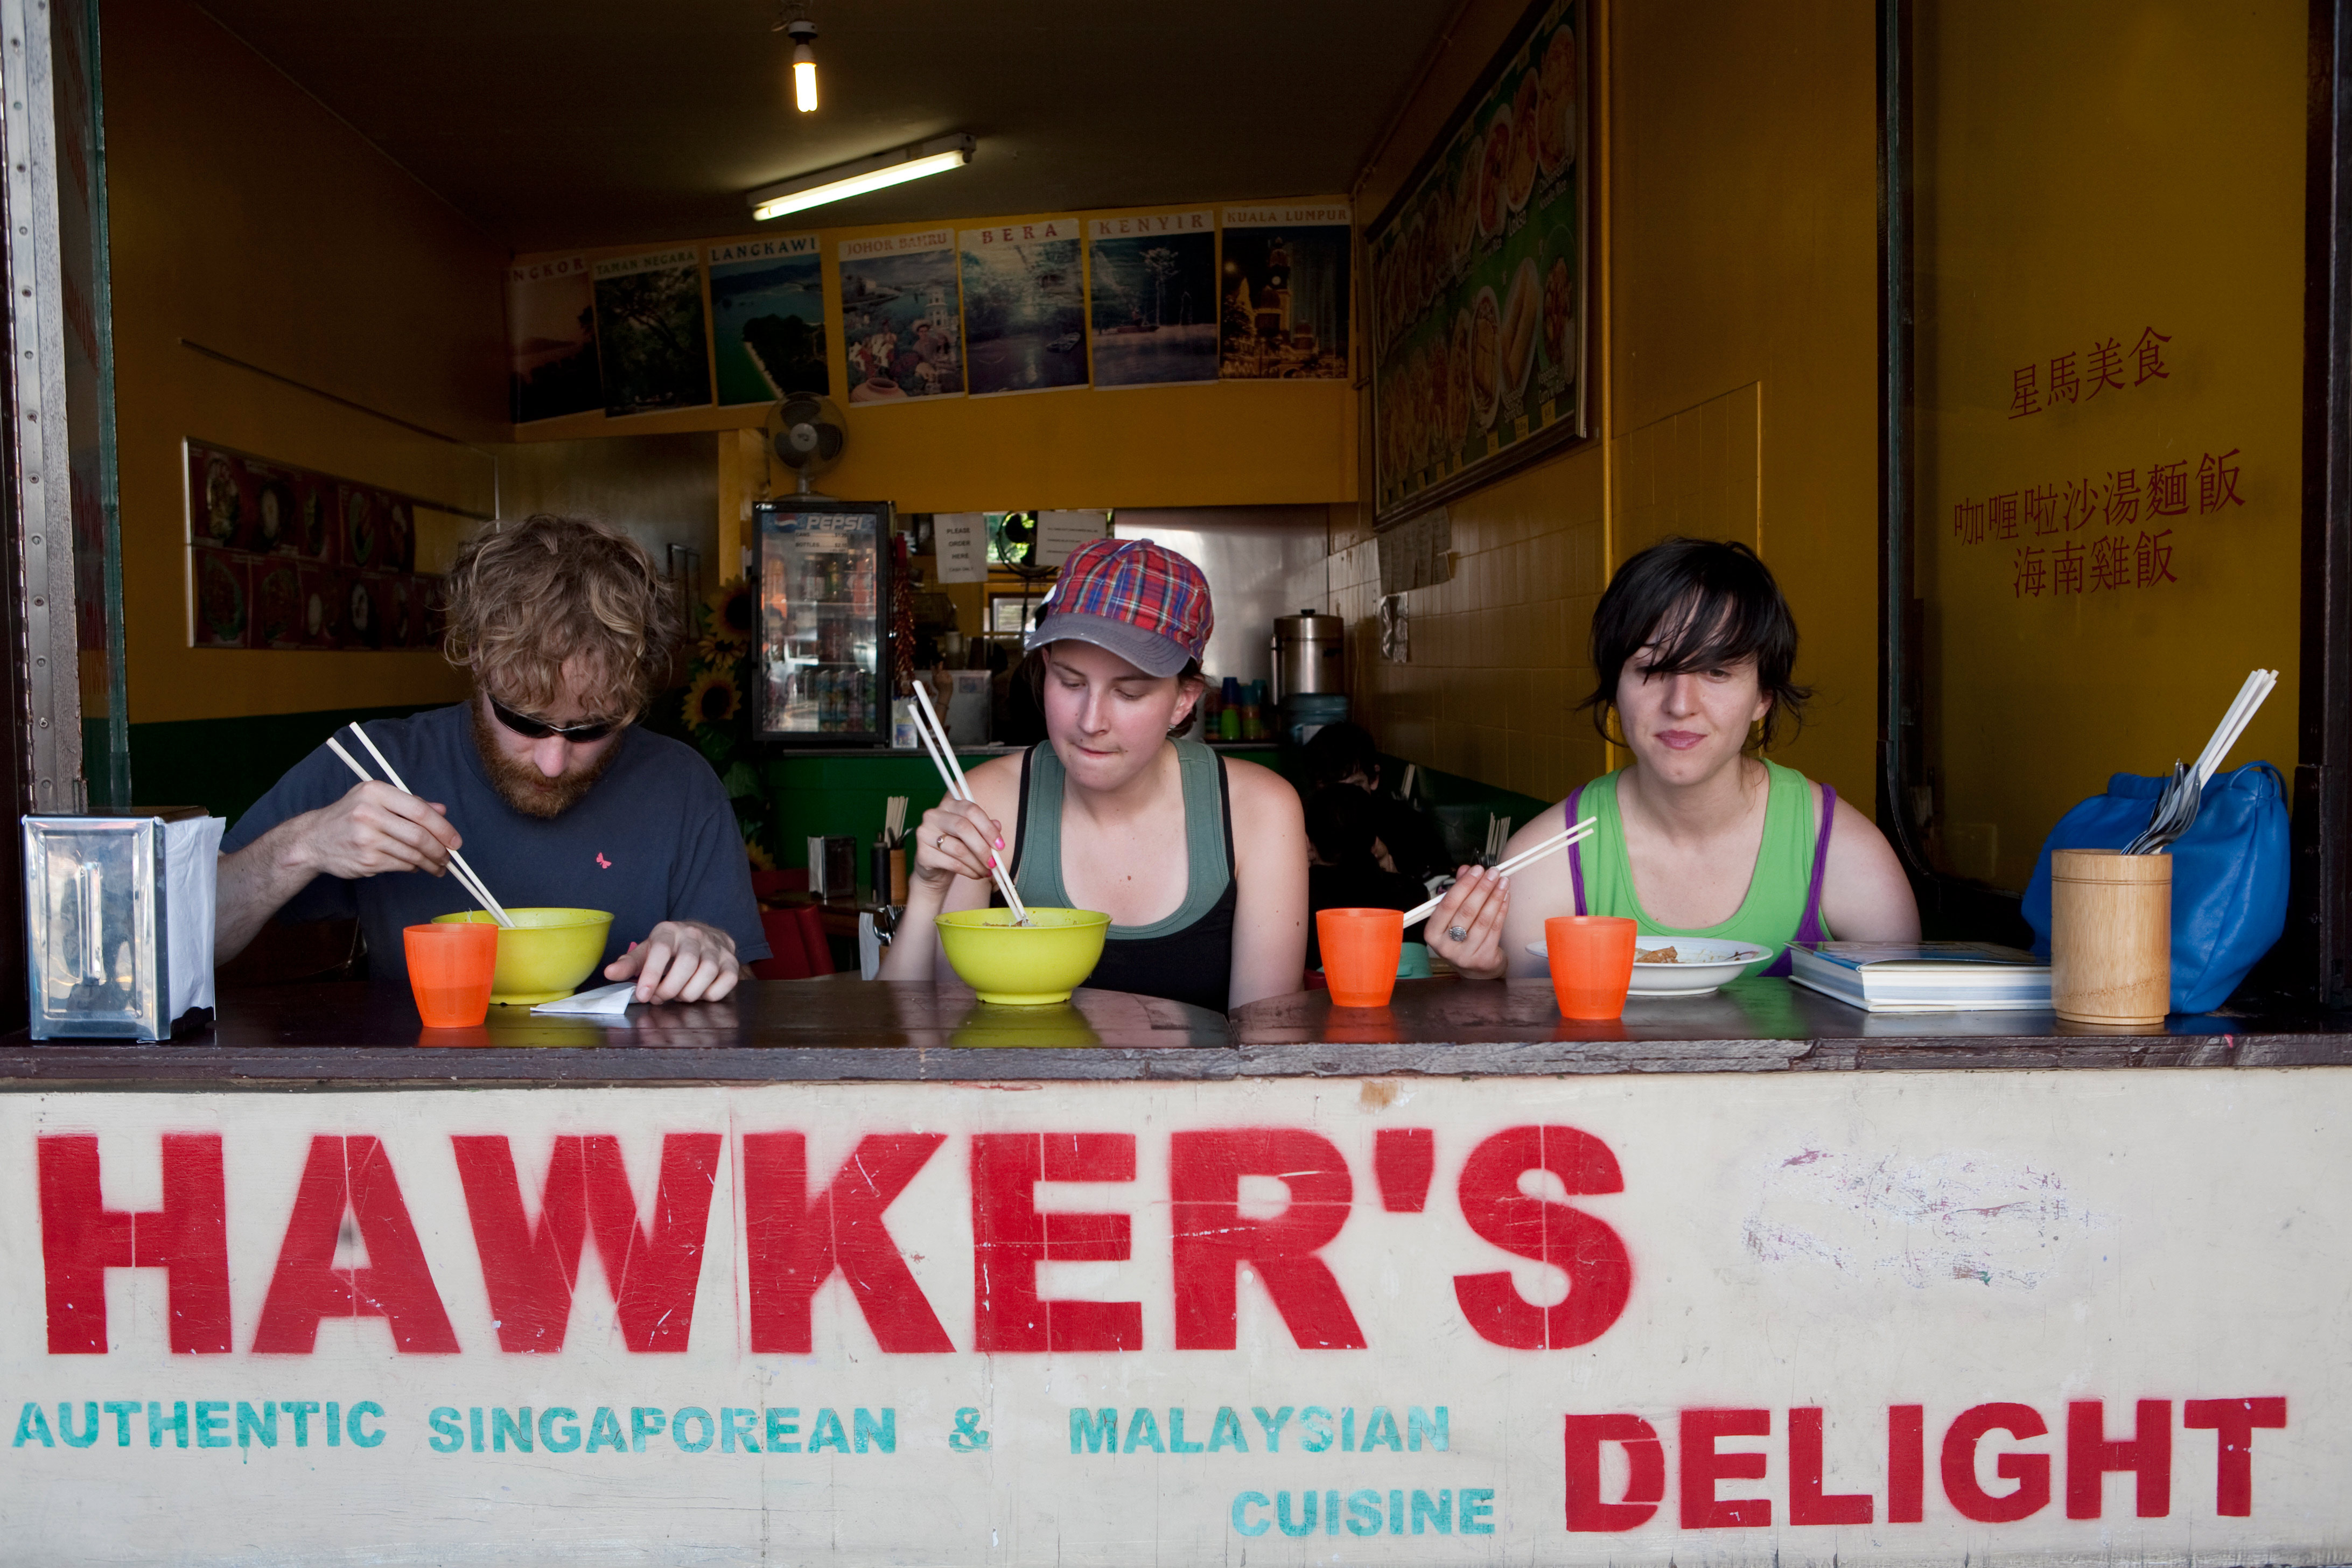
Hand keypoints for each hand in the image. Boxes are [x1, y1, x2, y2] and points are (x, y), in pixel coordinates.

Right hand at [296, 781, 460, 880]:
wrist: (313, 839)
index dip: (443, 827)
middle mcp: (369, 813)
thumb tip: (442, 810)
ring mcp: (366, 838)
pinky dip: (413, 867)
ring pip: (412, 854)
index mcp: (375, 792)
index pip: (420, 810)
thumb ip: (409, 803)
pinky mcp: (366, 860)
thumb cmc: (349, 816)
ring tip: (439, 865)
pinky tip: (417, 866)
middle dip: (440, 849)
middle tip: (449, 857)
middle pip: (419, 835)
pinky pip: (401, 865)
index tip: (455, 840)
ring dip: (431, 862)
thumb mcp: (375, 799)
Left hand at [605, 920, 741, 1002]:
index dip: (652, 975)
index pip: (661, 950)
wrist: (703, 936)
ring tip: (679, 995)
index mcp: (669, 931)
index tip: (643, 995)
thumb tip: (609, 973)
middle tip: (660, 998)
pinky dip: (712, 994)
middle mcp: (695, 935)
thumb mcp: (647, 951)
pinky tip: (700, 993)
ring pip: (708, 972)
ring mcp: (716, 947)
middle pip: (687, 963)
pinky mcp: (732, 960)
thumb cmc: (670, 948)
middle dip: (671, 988)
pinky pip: (728, 981)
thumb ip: (629, 964)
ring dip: (690, 992)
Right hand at [907, 797, 1004, 893]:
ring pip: (958, 848)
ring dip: (977, 863)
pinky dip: (968, 871)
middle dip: (983, 848)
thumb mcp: (973, 835)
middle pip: (963, 827)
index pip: (971, 810)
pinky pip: (952, 863)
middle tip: (993, 862)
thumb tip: (997, 826)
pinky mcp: (922, 853)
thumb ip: (984, 828)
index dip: (988, 828)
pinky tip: (975, 874)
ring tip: (986, 871)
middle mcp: (934, 815)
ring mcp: (925, 833)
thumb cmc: (957, 846)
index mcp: (949, 805)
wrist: (935, 869)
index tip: (1000, 845)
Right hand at [1423, 864, 1509, 980]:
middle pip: (1467, 911)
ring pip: (1483, 919)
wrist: (1474, 969)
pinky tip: (1505, 897)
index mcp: (1432, 933)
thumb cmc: (1460, 939)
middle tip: (1492, 873)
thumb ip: (1458, 892)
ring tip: (1502, 882)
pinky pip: (1495, 929)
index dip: (1464, 885)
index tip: (1476, 870)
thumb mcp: (1452, 917)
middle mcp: (1446, 946)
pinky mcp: (1483, 958)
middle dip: (1482, 888)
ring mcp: (1465, 954)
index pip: (1448, 904)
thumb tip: (1465, 870)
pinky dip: (1502, 910)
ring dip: (1495, 897)